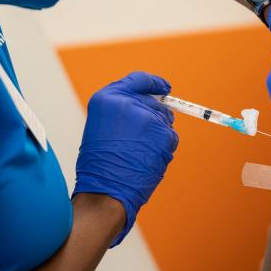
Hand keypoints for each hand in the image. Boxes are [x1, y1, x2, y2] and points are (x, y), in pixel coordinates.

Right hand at [72, 72, 178, 245]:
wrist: (106, 190)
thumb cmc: (99, 164)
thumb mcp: (102, 126)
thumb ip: (123, 110)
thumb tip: (150, 106)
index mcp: (107, 98)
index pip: (138, 80)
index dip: (154, 83)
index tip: (165, 87)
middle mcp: (128, 102)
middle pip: (154, 102)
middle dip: (153, 116)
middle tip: (140, 138)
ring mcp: (148, 117)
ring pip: (164, 119)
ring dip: (158, 133)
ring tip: (139, 151)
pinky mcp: (163, 133)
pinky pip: (170, 136)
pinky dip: (163, 146)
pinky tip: (148, 158)